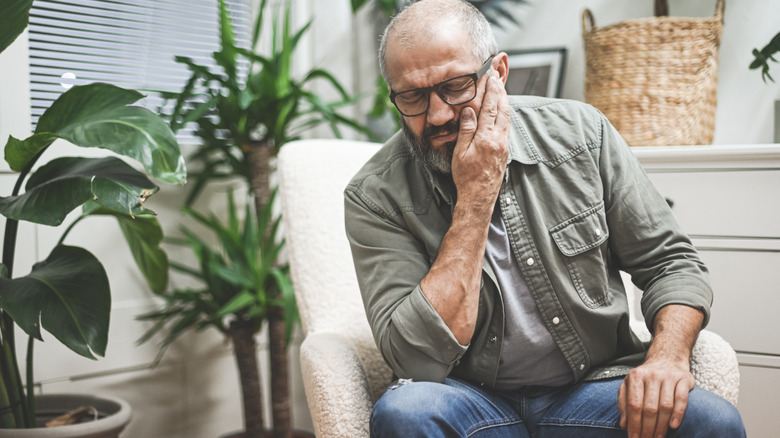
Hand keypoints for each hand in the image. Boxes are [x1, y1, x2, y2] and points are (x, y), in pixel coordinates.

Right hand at [451, 72, 509, 206]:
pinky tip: (502, 111)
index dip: (491, 91)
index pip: (490, 108)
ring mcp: (504, 145)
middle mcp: (499, 140)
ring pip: (507, 118)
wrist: (478, 196)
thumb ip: (466, 129)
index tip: (491, 78)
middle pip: (502, 109)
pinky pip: (506, 127)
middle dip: (501, 92)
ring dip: (504, 102)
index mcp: (486, 138)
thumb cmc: (466, 177)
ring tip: (501, 90)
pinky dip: (505, 114)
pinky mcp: (505, 151)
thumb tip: (469, 109)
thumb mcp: (460, 152)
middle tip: (498, 78)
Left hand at [618, 359, 694, 437]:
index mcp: (636, 376)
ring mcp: (669, 377)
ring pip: (665, 406)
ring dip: (661, 426)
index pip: (634, 404)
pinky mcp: (684, 379)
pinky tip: (673, 426)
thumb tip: (623, 423)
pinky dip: (678, 414)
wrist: (667, 358)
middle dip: (647, 428)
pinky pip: (682, 399)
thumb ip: (624, 402)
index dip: (634, 423)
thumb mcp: (630, 384)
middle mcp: (652, 375)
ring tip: (658, 437)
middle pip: (649, 408)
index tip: (633, 437)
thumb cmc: (646, 376)